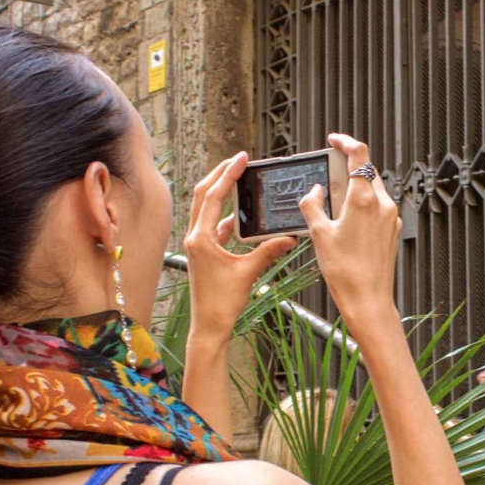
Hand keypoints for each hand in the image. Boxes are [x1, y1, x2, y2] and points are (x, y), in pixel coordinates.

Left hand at [183, 152, 298, 335]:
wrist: (209, 326)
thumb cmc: (222, 303)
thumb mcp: (248, 273)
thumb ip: (268, 251)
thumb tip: (290, 237)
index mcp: (200, 238)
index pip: (214, 196)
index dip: (228, 174)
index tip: (242, 158)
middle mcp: (194, 237)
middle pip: (204, 194)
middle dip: (220, 175)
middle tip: (238, 160)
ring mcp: (197, 244)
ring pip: (207, 208)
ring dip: (222, 192)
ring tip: (239, 180)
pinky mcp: (203, 252)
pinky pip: (214, 226)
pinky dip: (228, 216)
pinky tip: (243, 216)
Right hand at [298, 134, 401, 325]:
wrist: (368, 300)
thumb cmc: (345, 271)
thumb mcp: (318, 234)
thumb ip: (312, 206)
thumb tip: (314, 192)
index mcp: (364, 199)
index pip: (359, 154)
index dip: (345, 142)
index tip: (333, 140)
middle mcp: (383, 204)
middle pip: (367, 171)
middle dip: (348, 167)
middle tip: (328, 173)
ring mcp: (391, 218)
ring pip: (373, 189)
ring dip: (355, 187)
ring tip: (334, 200)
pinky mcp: (392, 230)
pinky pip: (378, 207)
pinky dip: (362, 204)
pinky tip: (346, 219)